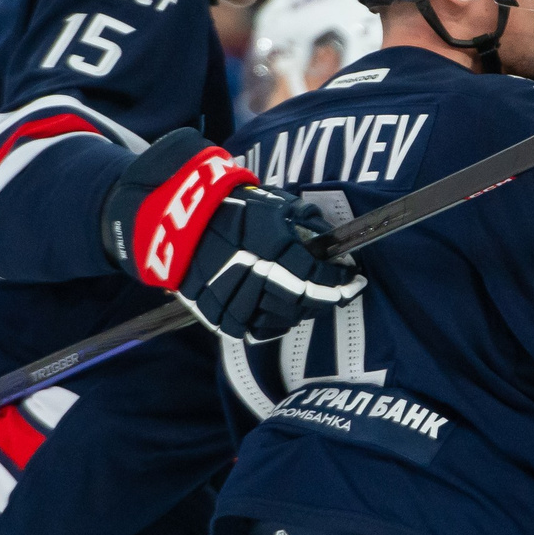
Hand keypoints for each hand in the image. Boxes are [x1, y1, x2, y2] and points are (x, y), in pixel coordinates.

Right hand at [101, 129, 365, 340]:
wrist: (180, 223)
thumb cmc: (234, 208)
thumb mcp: (276, 203)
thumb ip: (307, 224)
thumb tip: (332, 246)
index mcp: (271, 247)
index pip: (318, 277)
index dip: (342, 281)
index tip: (354, 278)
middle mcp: (255, 276)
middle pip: (305, 302)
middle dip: (328, 297)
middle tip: (339, 291)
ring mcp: (236, 299)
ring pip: (285, 319)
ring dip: (305, 310)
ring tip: (312, 298)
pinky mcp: (220, 315)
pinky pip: (259, 331)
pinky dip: (277, 324)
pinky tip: (285, 311)